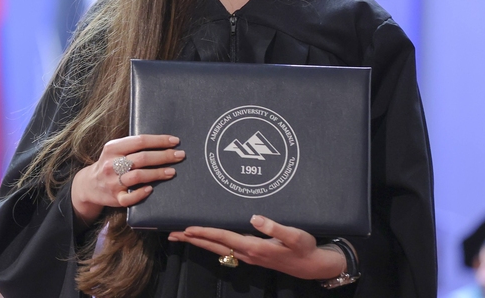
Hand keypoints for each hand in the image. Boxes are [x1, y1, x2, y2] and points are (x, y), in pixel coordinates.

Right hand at [71, 134, 184, 224]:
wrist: (90, 185)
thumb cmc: (110, 164)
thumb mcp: (115, 150)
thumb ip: (133, 146)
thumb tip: (163, 142)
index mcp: (113, 148)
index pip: (140, 141)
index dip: (159, 140)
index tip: (175, 141)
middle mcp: (112, 163)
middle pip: (142, 158)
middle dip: (164, 156)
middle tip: (180, 155)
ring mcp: (113, 182)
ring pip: (138, 176)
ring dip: (157, 173)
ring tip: (172, 172)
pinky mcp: (115, 198)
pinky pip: (129, 197)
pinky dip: (141, 193)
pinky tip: (151, 189)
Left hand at [167, 215, 345, 279]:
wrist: (312, 265)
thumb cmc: (304, 248)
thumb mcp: (295, 236)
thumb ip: (275, 227)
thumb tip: (254, 218)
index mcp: (254, 246)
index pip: (224, 238)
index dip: (205, 233)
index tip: (188, 229)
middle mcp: (247, 253)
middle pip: (214, 246)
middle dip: (193, 240)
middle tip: (172, 234)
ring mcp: (248, 256)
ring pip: (218, 249)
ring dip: (199, 243)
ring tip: (182, 237)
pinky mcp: (252, 255)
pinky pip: (225, 249)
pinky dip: (211, 244)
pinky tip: (206, 241)